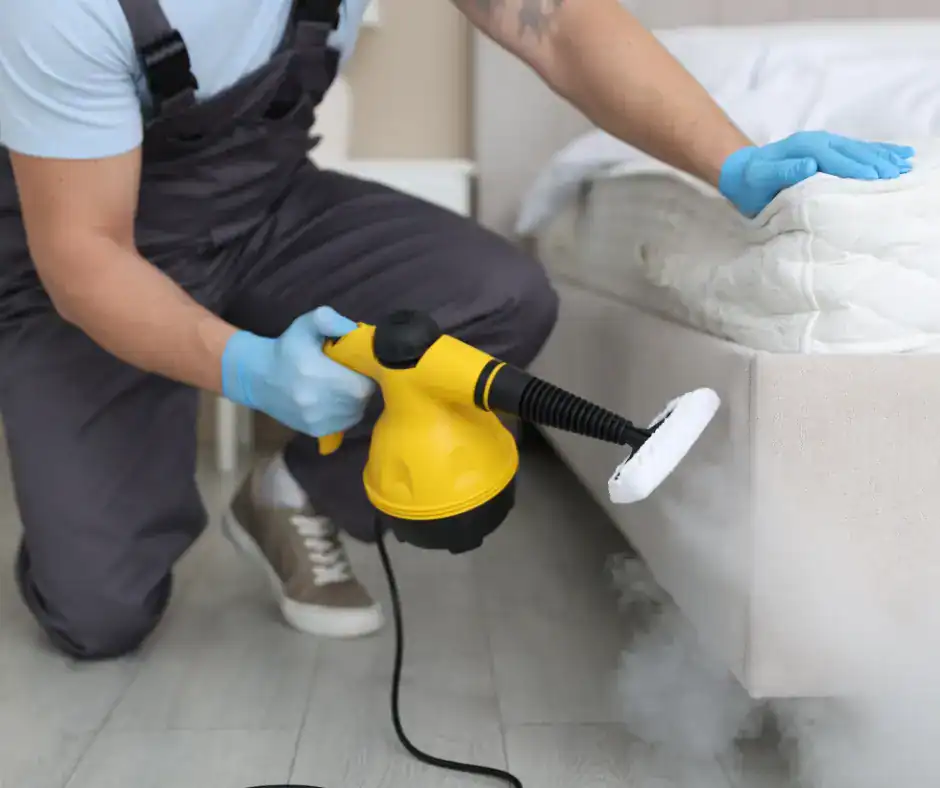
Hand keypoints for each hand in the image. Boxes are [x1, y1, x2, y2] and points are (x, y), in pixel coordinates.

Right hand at [221, 306, 373, 437]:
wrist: (258, 377)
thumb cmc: (287, 348)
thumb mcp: (305, 325)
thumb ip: (330, 320)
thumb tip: (354, 330)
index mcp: (315, 373)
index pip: (362, 384)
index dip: (367, 374)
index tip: (359, 364)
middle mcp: (316, 401)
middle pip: (361, 400)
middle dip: (362, 385)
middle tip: (352, 373)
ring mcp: (315, 419)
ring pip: (355, 413)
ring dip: (355, 400)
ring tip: (342, 386)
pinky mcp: (314, 430)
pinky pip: (345, 424)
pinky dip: (346, 412)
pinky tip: (335, 399)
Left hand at [719, 131, 914, 217]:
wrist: (741, 170)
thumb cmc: (750, 181)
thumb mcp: (760, 178)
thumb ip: (782, 172)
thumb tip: (809, 165)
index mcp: (804, 148)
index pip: (835, 159)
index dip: (855, 168)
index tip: (875, 177)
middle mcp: (817, 142)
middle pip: (853, 151)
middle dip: (875, 162)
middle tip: (897, 174)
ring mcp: (824, 144)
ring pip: (858, 149)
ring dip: (881, 156)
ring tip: (904, 164)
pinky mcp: (827, 151)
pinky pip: (856, 151)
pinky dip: (876, 153)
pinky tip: (894, 156)